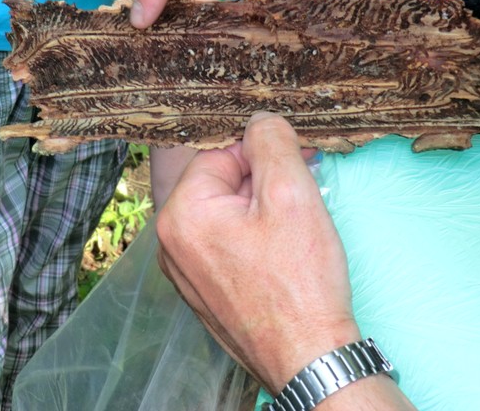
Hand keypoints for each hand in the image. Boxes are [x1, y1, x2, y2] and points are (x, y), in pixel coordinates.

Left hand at [156, 112, 359, 393]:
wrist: (309, 360)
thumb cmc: (299, 282)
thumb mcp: (291, 193)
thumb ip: (271, 141)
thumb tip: (258, 119)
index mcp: (180, 214)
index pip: (220, 154)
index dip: (262, 157)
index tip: (295, 170)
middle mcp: (170, 243)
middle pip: (220, 183)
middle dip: (262, 184)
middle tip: (299, 202)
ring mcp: (184, 271)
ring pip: (225, 214)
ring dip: (261, 211)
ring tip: (294, 233)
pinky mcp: (203, 291)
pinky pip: (225, 245)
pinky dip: (254, 240)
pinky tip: (281, 256)